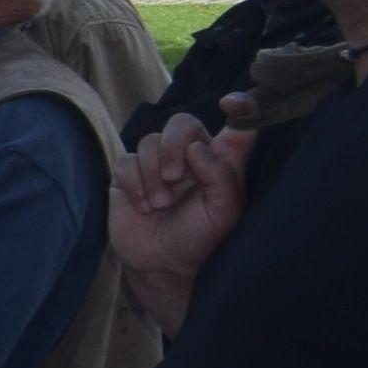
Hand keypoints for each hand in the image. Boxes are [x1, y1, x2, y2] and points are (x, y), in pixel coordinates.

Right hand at [112, 118, 249, 326]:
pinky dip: (134, 184)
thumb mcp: (224, 212)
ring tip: (160, 205)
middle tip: (175, 178)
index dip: (241, 108)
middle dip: (175, 147)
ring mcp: (156, 163)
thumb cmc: (200, 238)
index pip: (236, 125)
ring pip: (150, 141)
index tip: (233, 102)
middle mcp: (190, 155)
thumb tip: (197, 146)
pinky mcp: (128, 174)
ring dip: (153, 175)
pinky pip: (126, 161)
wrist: (162, 264)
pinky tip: (144, 206)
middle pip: (182, 122)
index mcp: (221, 160)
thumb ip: (221, 175)